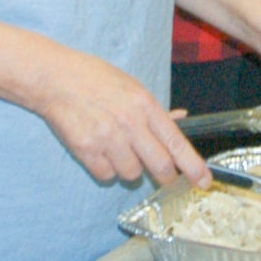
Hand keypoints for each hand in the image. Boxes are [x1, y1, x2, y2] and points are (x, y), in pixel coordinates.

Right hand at [32, 48, 207, 185]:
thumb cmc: (96, 79)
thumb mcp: (132, 86)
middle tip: (164, 176)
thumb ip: (155, 110)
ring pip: (132, 174)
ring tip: (118, 148)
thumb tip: (181, 118)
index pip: (176, 142)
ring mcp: (106, 138)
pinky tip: (100, 151)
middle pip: (160, 165)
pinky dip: (106, 169)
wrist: (55, 79)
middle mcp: (129, 123)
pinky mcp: (85, 150)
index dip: (193, 166)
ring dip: (130, 169)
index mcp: (144, 105)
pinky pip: (106, 175)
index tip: (204, 181)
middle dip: (166, 177)